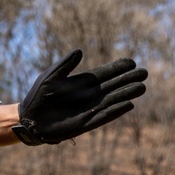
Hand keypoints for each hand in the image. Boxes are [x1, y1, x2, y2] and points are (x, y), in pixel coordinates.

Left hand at [12, 50, 146, 144]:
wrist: (30, 119)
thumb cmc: (38, 96)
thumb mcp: (50, 77)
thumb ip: (64, 65)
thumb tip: (79, 51)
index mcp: (82, 83)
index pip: (105, 74)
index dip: (118, 68)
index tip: (131, 62)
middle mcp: (89, 95)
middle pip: (113, 86)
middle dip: (128, 79)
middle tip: (144, 73)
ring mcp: (89, 109)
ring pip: (112, 100)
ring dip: (126, 94)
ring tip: (142, 87)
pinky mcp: (86, 123)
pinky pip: (104, 116)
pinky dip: (116, 111)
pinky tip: (129, 105)